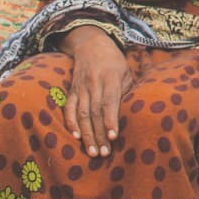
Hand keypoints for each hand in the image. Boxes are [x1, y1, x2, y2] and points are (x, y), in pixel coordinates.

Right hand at [59, 26, 132, 157]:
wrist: (91, 45)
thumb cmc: (114, 62)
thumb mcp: (126, 72)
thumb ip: (127, 91)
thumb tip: (130, 114)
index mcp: (110, 78)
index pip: (109, 102)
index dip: (110, 120)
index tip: (113, 137)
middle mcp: (94, 83)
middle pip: (95, 112)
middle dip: (99, 134)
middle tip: (104, 154)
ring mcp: (81, 87)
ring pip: (82, 114)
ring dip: (86, 134)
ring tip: (92, 152)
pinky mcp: (71, 90)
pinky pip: (69, 108)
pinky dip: (70, 123)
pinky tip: (75, 137)